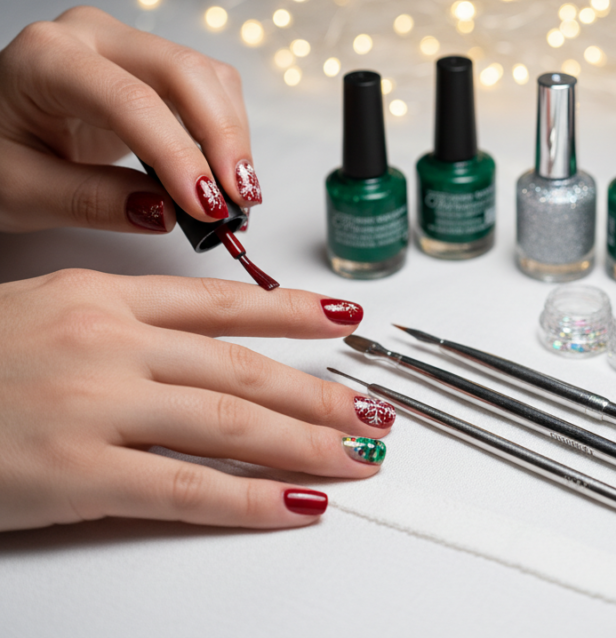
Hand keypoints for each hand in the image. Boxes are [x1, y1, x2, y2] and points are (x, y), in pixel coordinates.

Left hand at [0, 6, 262, 234]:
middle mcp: (92, 36)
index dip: (178, 155)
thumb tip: (166, 213)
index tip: (207, 206)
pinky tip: (223, 174)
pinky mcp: (152, 65)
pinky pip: (209, 88)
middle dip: (223, 138)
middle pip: (183, 71)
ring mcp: (127, 44)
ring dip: (231, 137)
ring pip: (207, 77)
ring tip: (237, 196)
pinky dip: (226, 133)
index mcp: (46, 58)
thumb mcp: (20, 189)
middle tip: (240, 199)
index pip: (130, 100)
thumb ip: (91, 201)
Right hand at [0, 269, 389, 532]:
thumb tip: (205, 344)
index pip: (226, 305)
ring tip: (361, 457)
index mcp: (106, 297)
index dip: (299, 313)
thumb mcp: (50, 309)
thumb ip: (129, 320)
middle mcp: (112, 344)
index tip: (353, 320)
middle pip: (245, 370)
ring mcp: (97, 408)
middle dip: (324, 394)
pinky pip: (186, 489)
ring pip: (232, 424)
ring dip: (309, 444)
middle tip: (378, 413)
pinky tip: (300, 505)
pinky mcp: (76, 474)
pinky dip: (252, 501)